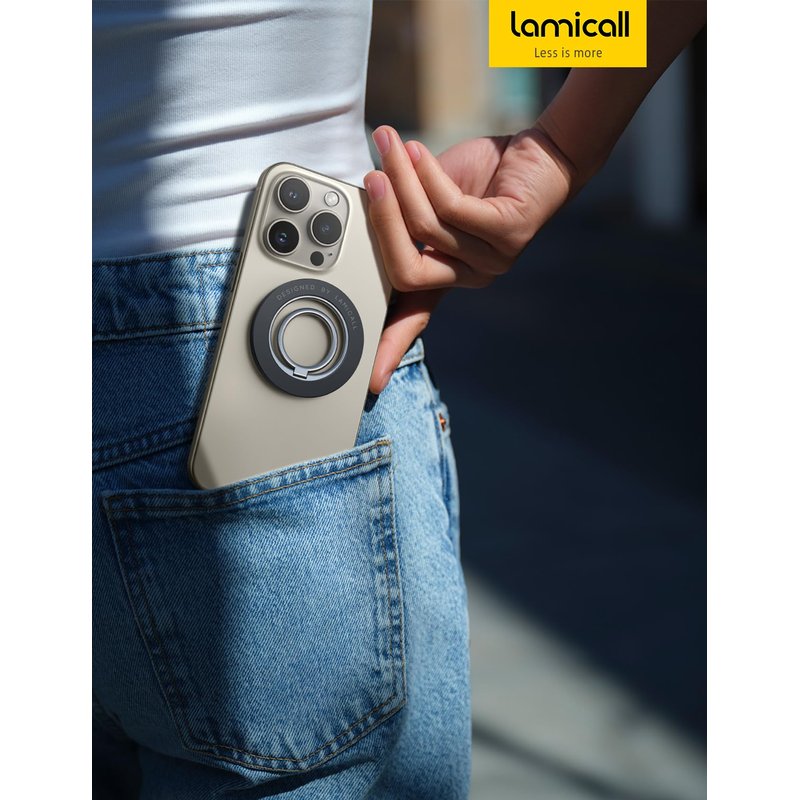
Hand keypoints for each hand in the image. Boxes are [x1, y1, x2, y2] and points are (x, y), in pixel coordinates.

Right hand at [364, 124, 575, 393]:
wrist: (539, 154)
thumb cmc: (480, 179)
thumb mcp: (430, 202)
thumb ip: (402, 217)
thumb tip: (361, 206)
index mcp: (448, 275)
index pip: (414, 319)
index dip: (391, 348)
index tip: (372, 383)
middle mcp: (470, 276)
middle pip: (408, 272)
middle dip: (382, 222)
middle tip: (369, 181)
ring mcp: (492, 260)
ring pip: (426, 229)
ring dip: (403, 180)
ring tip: (393, 146)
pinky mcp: (509, 233)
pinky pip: (454, 208)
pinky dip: (428, 175)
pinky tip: (418, 151)